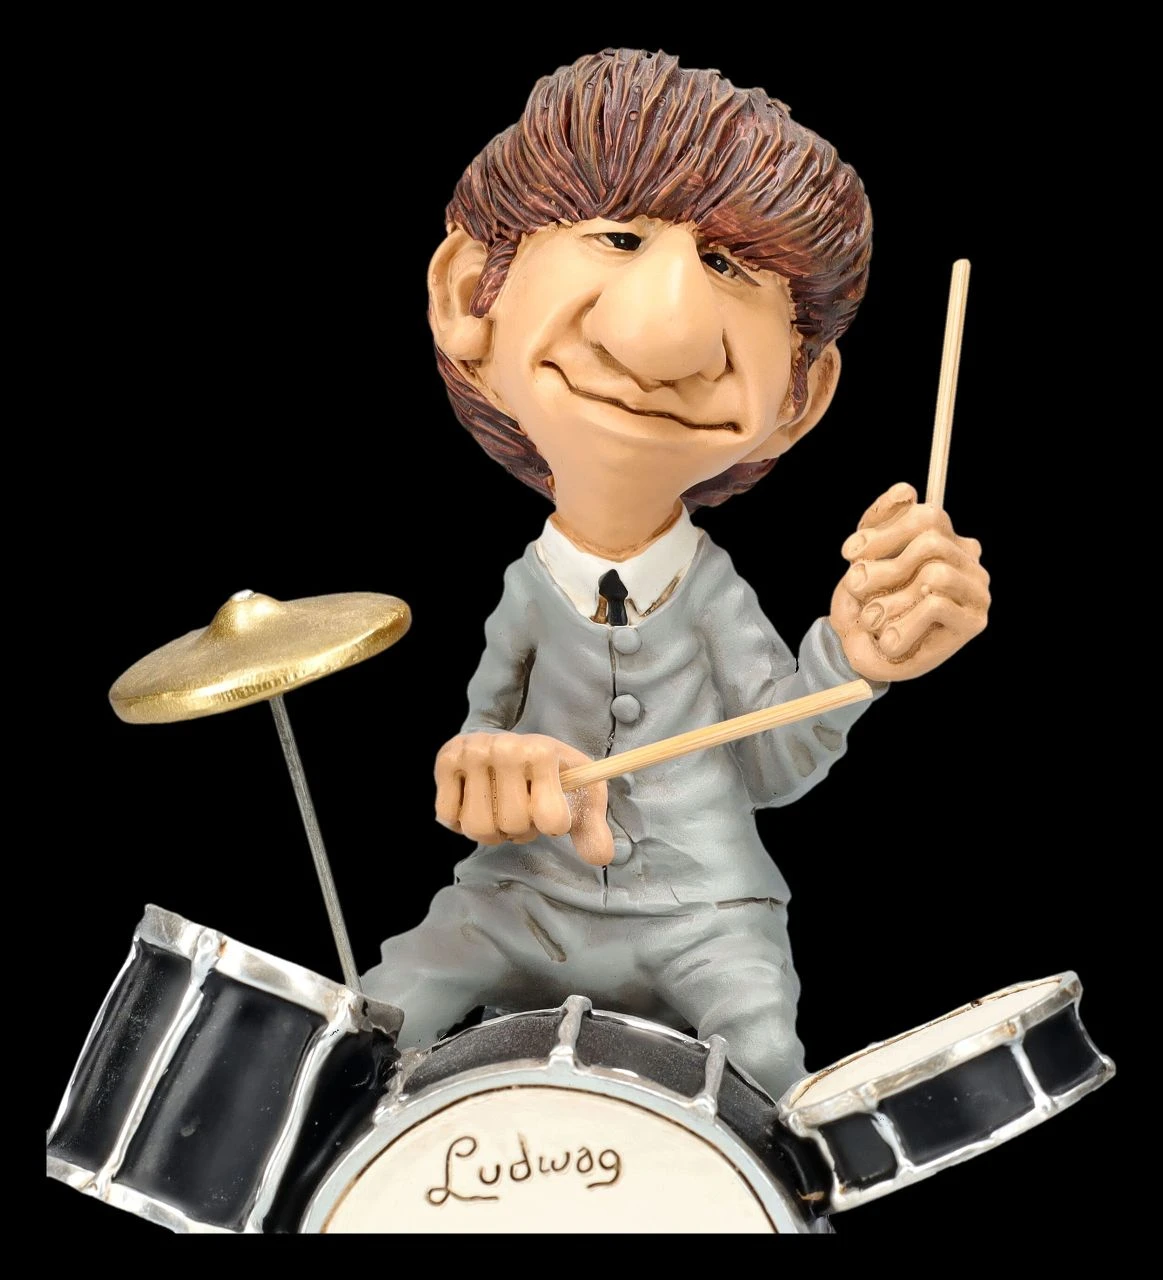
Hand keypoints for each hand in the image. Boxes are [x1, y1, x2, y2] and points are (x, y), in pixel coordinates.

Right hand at [434, 731, 612, 865]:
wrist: (512, 745)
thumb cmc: (550, 774)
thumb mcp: (579, 794)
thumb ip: (592, 828)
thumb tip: (601, 858)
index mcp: (542, 751)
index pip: (551, 820)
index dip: (554, 826)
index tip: (553, 811)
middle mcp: (505, 747)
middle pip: (512, 826)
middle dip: (521, 829)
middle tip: (523, 809)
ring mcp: (472, 751)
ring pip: (478, 828)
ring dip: (492, 830)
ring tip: (500, 808)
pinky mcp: (445, 759)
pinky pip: (448, 817)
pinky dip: (461, 821)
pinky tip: (476, 801)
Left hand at [830, 482, 989, 681]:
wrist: (866, 652)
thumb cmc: (867, 601)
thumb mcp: (864, 558)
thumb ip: (880, 521)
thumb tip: (907, 489)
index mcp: (942, 535)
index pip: (924, 514)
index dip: (882, 532)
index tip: (849, 554)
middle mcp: (966, 556)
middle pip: (931, 538)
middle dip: (884, 565)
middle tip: (855, 586)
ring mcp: (975, 587)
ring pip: (935, 572)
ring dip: (892, 599)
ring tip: (873, 618)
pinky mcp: (973, 620)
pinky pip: (937, 606)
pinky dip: (904, 624)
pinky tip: (890, 640)